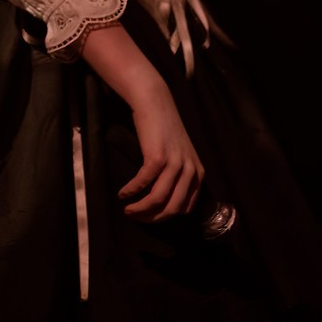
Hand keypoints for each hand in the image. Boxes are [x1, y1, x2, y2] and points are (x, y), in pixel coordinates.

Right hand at [118, 87, 205, 222]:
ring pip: (158, 200)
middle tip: (136, 217)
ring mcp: (175, 164)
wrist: (155, 103)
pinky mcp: (158, 158)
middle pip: (172, 208)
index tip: (149, 217)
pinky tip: (122, 193)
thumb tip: (165, 200)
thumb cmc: (164, 129)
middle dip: (152, 218)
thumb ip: (180, 175)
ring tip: (127, 210)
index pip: (185, 208)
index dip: (165, 217)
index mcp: (198, 173)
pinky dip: (131, 191)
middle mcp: (190, 171)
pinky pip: (143, 183)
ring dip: (140, 209)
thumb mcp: (180, 154)